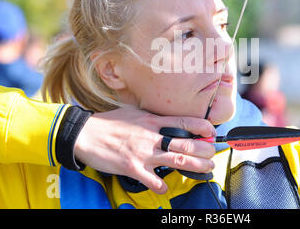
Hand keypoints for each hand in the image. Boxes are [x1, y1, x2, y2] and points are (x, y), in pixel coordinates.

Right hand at [73, 105, 215, 193]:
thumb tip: (167, 121)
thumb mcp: (135, 113)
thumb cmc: (110, 122)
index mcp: (153, 121)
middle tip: (213, 154)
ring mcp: (143, 152)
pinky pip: (152, 180)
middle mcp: (151, 136)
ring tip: (207, 168)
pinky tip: (165, 187)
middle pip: (185, 143)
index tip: (212, 132)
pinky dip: (161, 185)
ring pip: (176, 160)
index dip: (202, 126)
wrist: (85, 133)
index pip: (184, 122)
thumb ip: (152, 118)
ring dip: (195, 165)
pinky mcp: (132, 167)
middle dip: (204, 150)